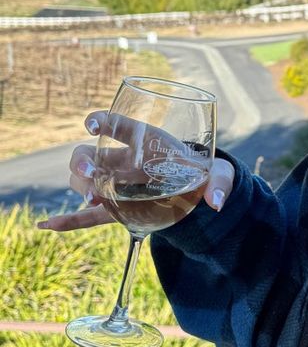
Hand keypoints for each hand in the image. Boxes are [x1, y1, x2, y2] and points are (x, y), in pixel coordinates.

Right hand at [36, 110, 234, 232]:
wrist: (193, 193)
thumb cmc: (201, 174)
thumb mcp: (216, 174)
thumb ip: (220, 183)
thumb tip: (216, 202)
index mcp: (146, 141)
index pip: (119, 124)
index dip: (103, 121)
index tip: (91, 124)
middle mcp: (123, 160)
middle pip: (89, 154)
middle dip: (82, 160)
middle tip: (89, 171)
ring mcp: (114, 184)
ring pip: (84, 180)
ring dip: (81, 186)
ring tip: (93, 197)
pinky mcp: (114, 208)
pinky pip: (86, 215)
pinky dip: (68, 220)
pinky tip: (47, 225)